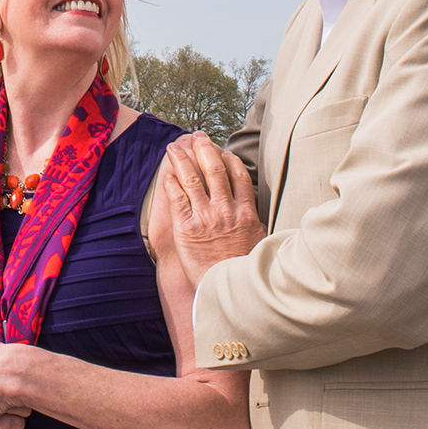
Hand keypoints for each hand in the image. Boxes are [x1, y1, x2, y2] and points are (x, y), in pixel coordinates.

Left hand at [163, 132, 264, 288]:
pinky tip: (167, 172)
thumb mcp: (260, 243)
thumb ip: (255, 222)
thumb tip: (254, 210)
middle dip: (205, 149)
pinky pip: (177, 198)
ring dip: (183, 159)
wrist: (227, 291)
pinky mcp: (187, 228)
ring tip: (175, 147)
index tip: (221, 149)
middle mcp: (226, 211)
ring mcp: (206, 218)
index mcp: (246, 213)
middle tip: (197, 136)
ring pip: (193, 178)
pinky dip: (172, 181)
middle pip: (215, 170)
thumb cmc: (243, 271)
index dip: (228, 158)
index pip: (238, 175)